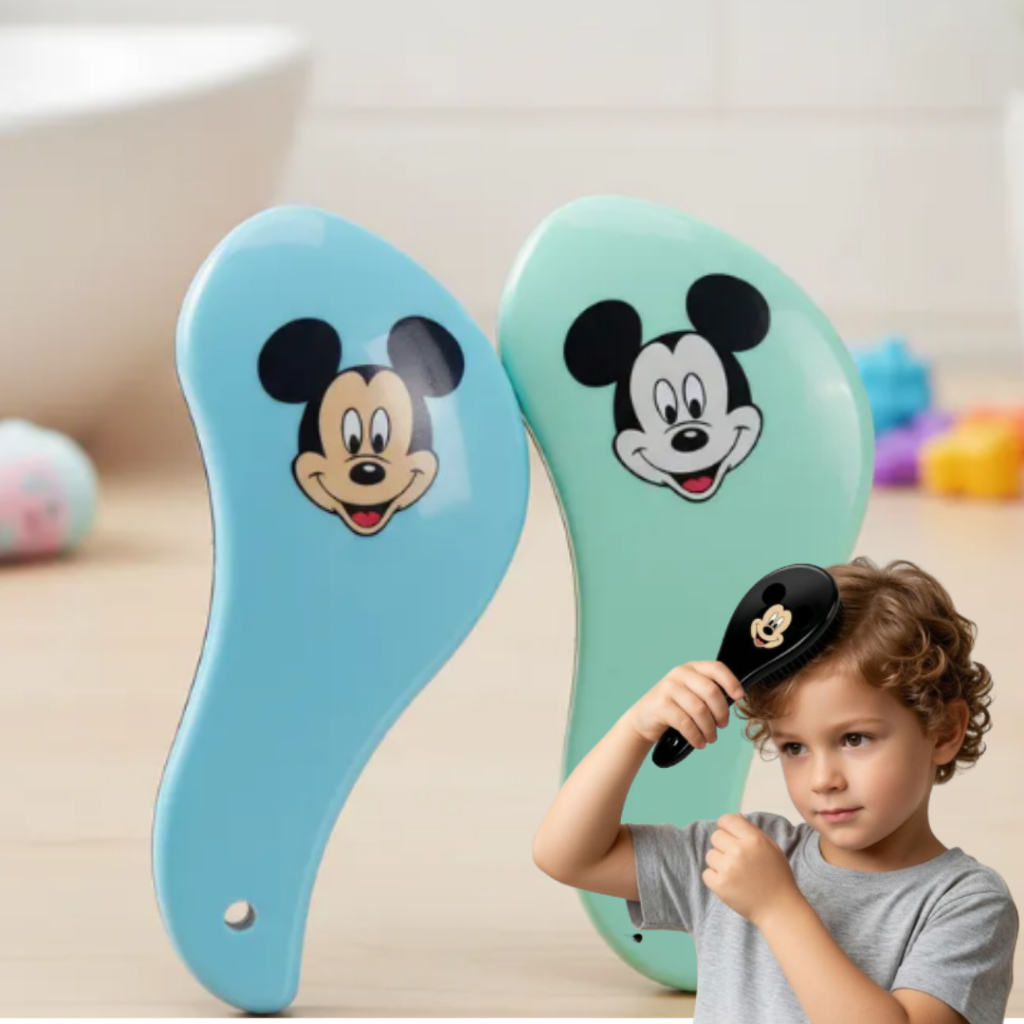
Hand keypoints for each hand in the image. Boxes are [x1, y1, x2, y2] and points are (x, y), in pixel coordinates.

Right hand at [625, 661, 744, 746]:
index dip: (731, 681)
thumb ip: (710, 692)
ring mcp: (668, 687)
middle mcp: (680, 674)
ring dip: (709, 728)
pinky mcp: (661, 705)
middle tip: (722, 726)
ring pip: (699, 710)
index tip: (740, 697)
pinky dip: (696, 736)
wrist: (644, 719)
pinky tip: (699, 743)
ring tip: (710, 738)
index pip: (716, 668)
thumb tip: (737, 698)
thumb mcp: (692, 693)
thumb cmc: (675, 708)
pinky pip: (686, 723)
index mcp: (691, 668)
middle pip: (711, 691)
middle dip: (721, 712)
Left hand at [702, 813, 802, 927]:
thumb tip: (735, 816)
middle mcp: (739, 851)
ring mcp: (728, 868)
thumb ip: (752, 830)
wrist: (779, 910)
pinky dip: (715, 879)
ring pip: (710, 855)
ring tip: (736, 874)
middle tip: (737, 860)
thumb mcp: (772, 848)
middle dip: (723, 846)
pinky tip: (731, 884)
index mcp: (753, 839)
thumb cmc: (777, 877)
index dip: (727, 827)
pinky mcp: (720, 885)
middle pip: (716, 836)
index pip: (726, 820)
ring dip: (719, 863)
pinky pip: (707, 874)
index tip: (731, 837)